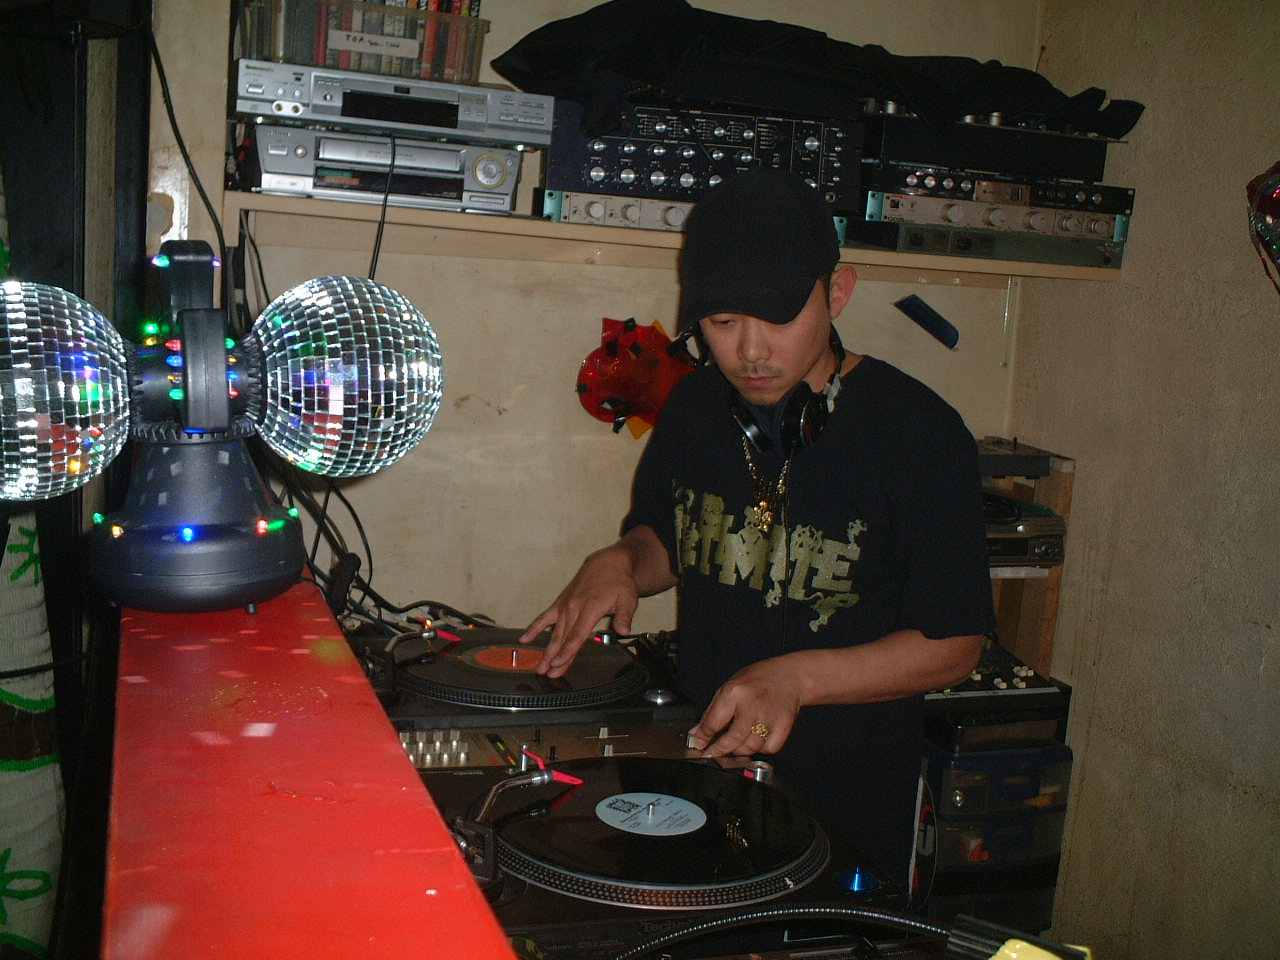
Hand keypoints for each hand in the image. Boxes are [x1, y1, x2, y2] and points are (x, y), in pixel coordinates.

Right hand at [518, 545, 640, 677]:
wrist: (607, 563)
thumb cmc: (618, 581)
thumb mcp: (628, 598)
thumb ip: (624, 616)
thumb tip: (622, 630)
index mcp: (590, 608)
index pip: (577, 635)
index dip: (568, 651)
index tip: (559, 664)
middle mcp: (574, 607)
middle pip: (563, 638)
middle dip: (554, 657)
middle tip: (547, 673)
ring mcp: (565, 605)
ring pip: (554, 632)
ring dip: (547, 650)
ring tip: (540, 667)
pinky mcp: (561, 603)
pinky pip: (545, 617)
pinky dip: (535, 628)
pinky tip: (525, 639)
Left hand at [686, 657, 805, 757]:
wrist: (790, 676)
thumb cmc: (759, 679)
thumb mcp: (730, 686)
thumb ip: (713, 711)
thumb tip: (697, 733)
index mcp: (734, 692)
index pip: (713, 722)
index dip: (703, 737)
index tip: (699, 744)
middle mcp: (752, 704)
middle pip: (733, 740)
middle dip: (719, 750)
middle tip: (712, 754)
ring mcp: (769, 716)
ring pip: (750, 748)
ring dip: (740, 750)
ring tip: (736, 743)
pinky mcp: (784, 725)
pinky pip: (769, 748)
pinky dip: (761, 749)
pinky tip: (757, 739)